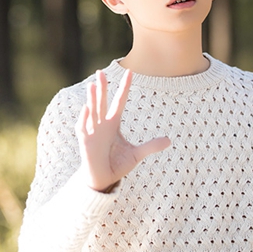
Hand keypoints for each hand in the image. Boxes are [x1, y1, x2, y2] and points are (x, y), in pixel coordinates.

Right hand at [75, 69, 170, 191]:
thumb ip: (150, 146)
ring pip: (92, 111)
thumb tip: (169, 140)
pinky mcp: (86, 142)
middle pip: (102, 102)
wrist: (103, 179)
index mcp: (113, 123)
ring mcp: (93, 132)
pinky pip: (83, 128)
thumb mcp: (136, 154)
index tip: (129, 72)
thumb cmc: (116, 164)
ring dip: (92, 99)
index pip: (119, 101)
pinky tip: (87, 109)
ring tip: (93, 85)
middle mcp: (102, 124)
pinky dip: (84, 118)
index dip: (124, 88)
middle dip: (102, 88)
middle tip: (101, 71)